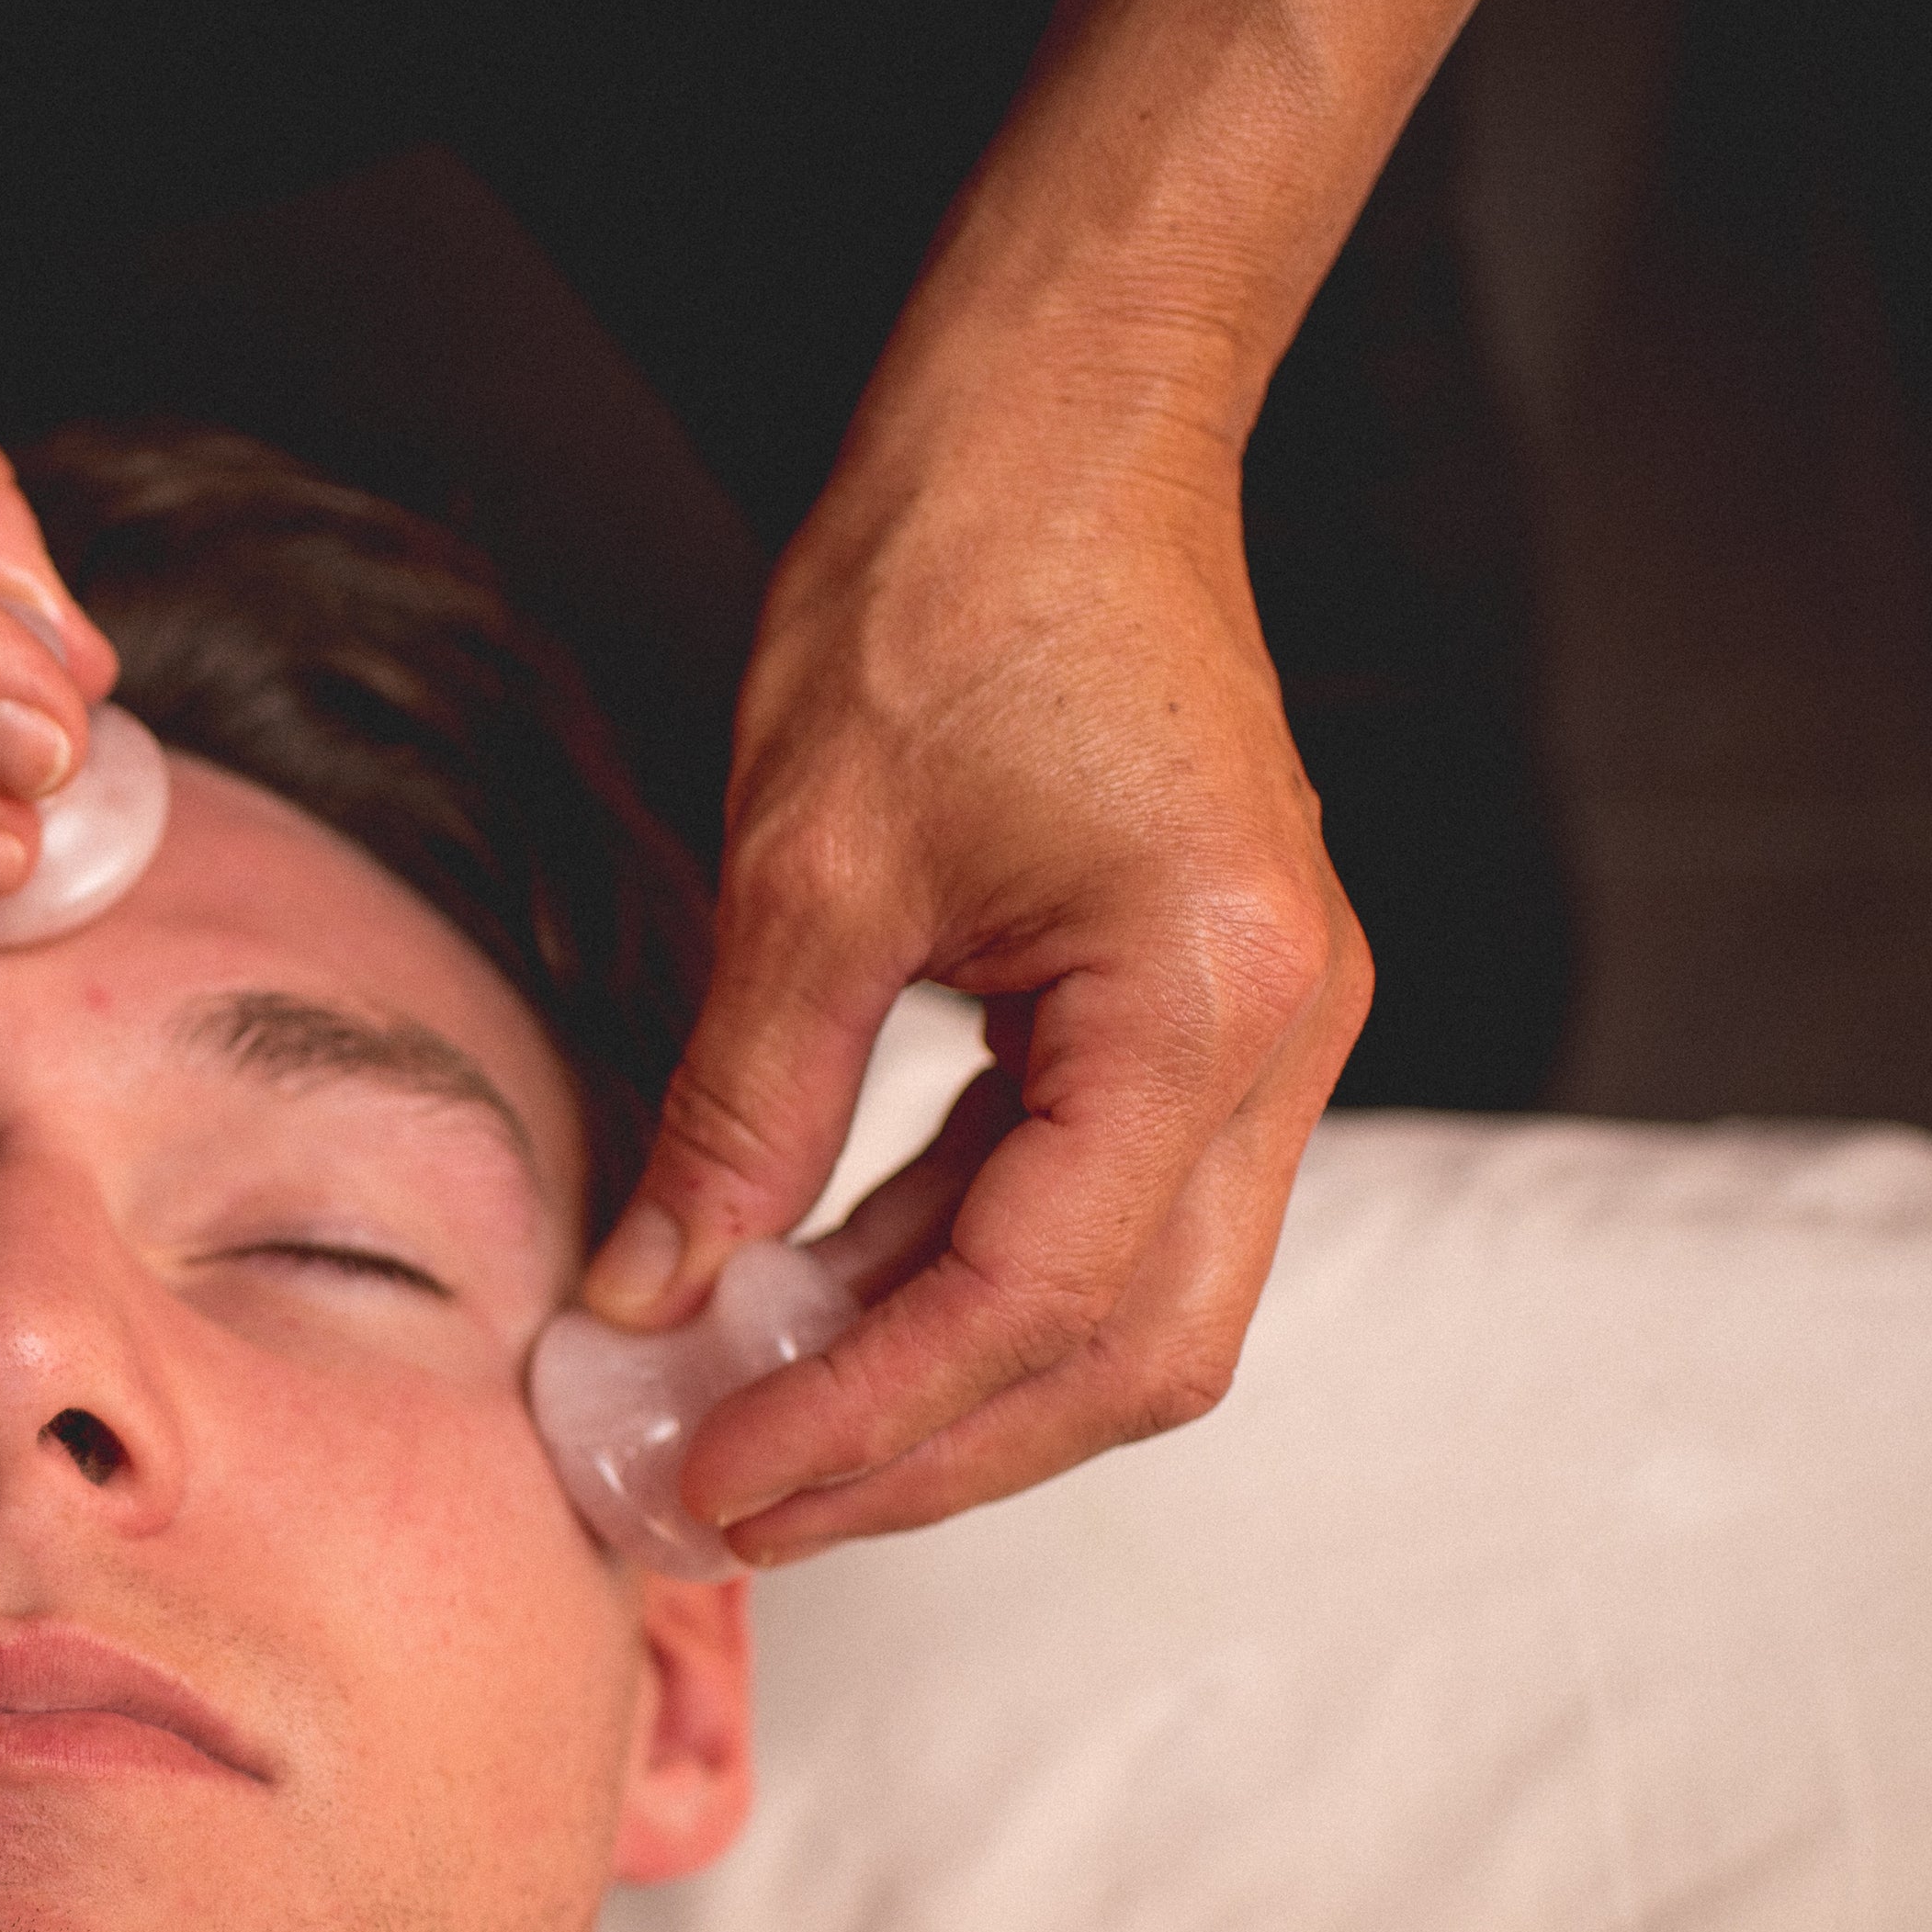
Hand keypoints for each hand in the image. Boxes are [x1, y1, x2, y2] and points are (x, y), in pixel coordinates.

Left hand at [581, 427, 1370, 1561]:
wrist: (1063, 426)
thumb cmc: (953, 589)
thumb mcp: (806, 869)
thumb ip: (739, 1111)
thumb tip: (647, 1297)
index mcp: (1209, 999)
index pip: (1036, 1298)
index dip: (869, 1418)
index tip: (721, 1477)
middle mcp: (1283, 1036)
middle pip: (1130, 1351)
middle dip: (932, 1453)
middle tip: (746, 1505)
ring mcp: (1267, 1031)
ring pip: (1132, 1305)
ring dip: (950, 1384)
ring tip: (765, 1431)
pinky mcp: (1209, 1014)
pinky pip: (1101, 1205)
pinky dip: (963, 1274)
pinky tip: (824, 1307)